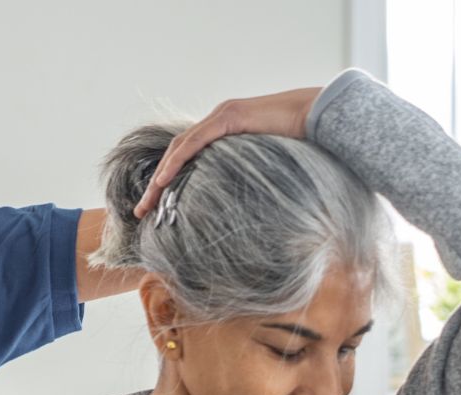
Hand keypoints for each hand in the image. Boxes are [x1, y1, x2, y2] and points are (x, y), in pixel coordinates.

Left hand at [132, 86, 323, 217]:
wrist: (319, 116)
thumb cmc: (303, 146)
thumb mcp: (268, 168)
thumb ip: (251, 181)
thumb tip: (248, 212)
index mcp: (224, 133)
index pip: (187, 157)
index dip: (169, 181)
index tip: (157, 207)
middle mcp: (217, 121)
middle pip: (177, 154)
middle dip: (156, 185)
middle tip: (141, 212)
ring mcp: (221, 116)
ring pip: (180, 148)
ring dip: (160, 177)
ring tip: (147, 202)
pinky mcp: (228, 117)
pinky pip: (195, 142)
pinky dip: (177, 162)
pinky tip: (164, 180)